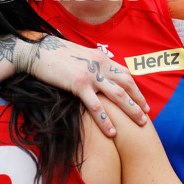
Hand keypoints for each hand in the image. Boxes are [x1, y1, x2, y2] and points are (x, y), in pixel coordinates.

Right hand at [31, 36, 149, 136]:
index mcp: (101, 58)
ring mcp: (91, 74)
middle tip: (146, 115)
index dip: (135, 88)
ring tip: (140, 124)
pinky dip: (106, 120)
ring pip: (118, 95)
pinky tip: (112, 132)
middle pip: (127, 84)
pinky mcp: (79, 84)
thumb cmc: (55, 54)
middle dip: (139, 100)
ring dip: (132, 110)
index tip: (142, 100)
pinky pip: (96, 106)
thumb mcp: (79, 55)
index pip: (125, 73)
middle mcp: (100, 64)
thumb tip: (97, 73)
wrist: (37, 50)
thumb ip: (92, 64)